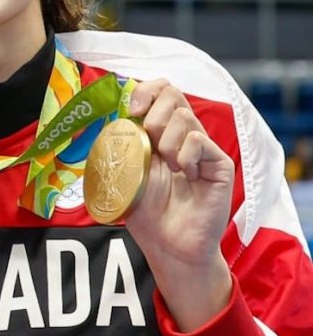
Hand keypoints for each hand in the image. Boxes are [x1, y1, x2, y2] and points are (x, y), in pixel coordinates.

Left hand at [122, 79, 235, 330]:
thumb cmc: (147, 212)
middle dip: (154, 113)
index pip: (160, 91)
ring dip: (166, 140)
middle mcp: (183, 136)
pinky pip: (198, 140)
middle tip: (149, 142)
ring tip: (167, 166)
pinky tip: (184, 174)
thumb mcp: (127, 170)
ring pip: (183, 117)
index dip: (147, 90)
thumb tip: (115, 115)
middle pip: (173, 93)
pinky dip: (184, 154)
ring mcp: (202, 148)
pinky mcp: (219, 163)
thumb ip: (123, 142)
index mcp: (160, 134)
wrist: (169, 245)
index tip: (133, 108)